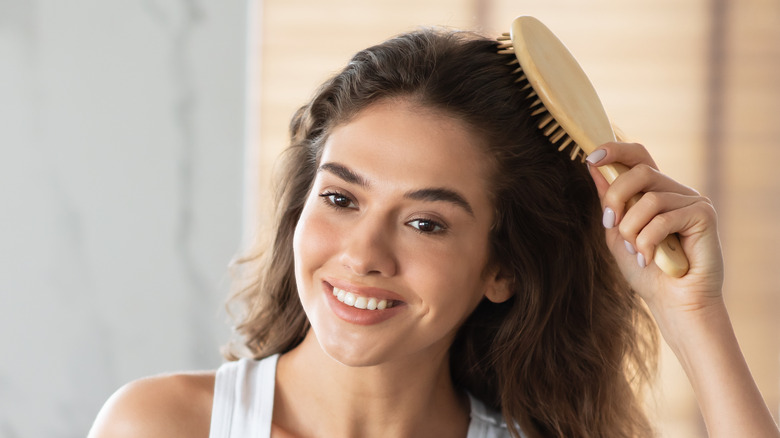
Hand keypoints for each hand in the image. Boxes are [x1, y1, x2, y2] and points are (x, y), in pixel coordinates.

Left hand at [586, 142, 723, 316]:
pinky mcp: (704, 214)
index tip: (590, 158)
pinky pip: (665, 217)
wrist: (673, 303)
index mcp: (654, 192)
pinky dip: (648, 241)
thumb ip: (609, 203)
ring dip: (632, 229)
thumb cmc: (646, 272)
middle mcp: (675, 191)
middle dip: (616, 197)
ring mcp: (692, 201)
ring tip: (636, 251)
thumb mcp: (617, 234)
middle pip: (640, 171)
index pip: (638, 156)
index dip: (615, 151)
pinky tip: (649, 258)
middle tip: (610, 224)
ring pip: (650, 199)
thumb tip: (593, 167)